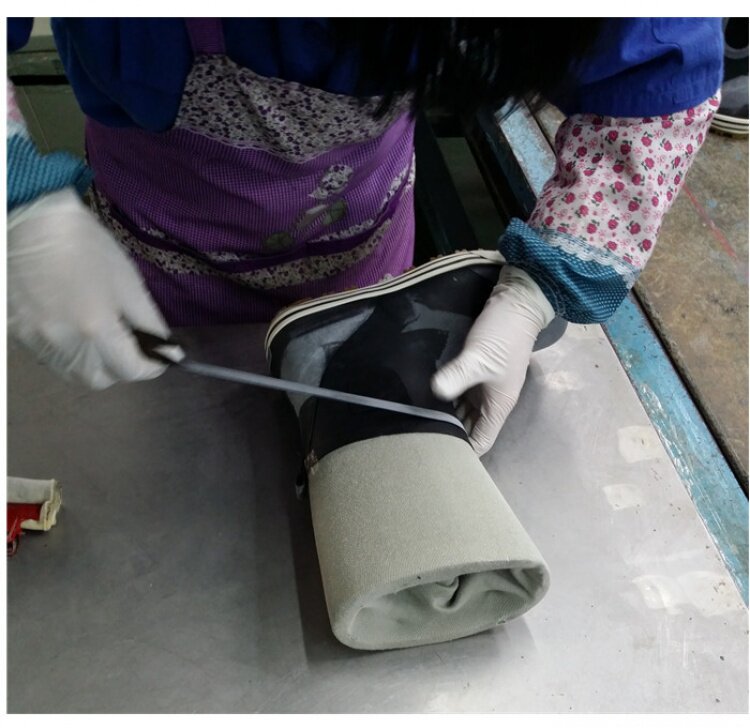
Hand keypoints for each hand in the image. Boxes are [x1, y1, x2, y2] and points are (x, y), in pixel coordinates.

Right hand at [7, 188, 178, 388]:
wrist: (29, 221)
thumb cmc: (85, 246)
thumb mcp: (128, 283)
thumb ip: (150, 324)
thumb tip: (169, 353)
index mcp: (96, 328)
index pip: (131, 370)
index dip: (151, 367)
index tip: (160, 357)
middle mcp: (64, 342)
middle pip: (99, 380)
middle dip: (120, 369)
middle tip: (129, 345)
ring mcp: (36, 340)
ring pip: (72, 373)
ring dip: (94, 364)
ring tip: (101, 335)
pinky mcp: (16, 334)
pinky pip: (50, 359)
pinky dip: (69, 354)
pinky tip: (74, 327)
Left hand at [431, 265, 553, 454]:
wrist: (516, 303)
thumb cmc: (503, 335)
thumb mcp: (480, 356)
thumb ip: (458, 375)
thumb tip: (435, 391)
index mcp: (497, 406)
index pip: (480, 442)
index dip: (463, 453)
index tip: (437, 455)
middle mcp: (490, 402)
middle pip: (470, 430)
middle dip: (449, 437)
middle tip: (417, 439)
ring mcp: (482, 388)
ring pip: (463, 413)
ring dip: (445, 418)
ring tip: (417, 423)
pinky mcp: (475, 373)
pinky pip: (459, 395)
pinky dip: (445, 400)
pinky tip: (426, 399)